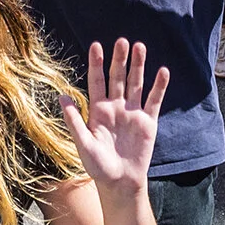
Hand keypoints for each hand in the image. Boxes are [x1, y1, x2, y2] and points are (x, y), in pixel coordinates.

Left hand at [63, 39, 168, 192]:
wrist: (120, 183)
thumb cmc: (98, 167)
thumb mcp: (84, 144)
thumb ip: (74, 121)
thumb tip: (61, 97)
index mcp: (98, 110)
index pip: (97, 81)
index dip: (96, 64)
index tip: (96, 45)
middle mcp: (116, 107)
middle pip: (118, 77)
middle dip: (119, 59)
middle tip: (122, 41)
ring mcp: (133, 113)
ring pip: (136, 84)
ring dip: (138, 66)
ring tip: (140, 47)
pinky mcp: (148, 122)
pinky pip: (154, 100)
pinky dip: (159, 87)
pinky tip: (163, 72)